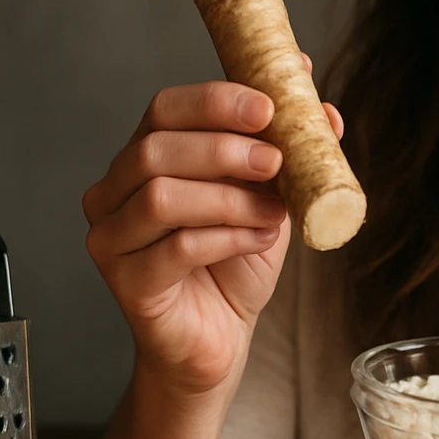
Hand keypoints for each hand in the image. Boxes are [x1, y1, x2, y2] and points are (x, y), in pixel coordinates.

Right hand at [82, 54, 341, 395]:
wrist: (221, 337)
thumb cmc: (235, 263)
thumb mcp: (268, 198)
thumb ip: (288, 152)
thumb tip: (327, 111)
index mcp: (143, 158)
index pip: (165, 109)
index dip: (215, 101)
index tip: (267, 108)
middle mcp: (114, 192)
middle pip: (155, 150)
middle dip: (224, 149)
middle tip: (276, 161)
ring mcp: (112, 239)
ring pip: (160, 198)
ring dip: (229, 199)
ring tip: (274, 211)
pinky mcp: (127, 283)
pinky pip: (176, 249)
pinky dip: (227, 239)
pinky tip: (258, 240)